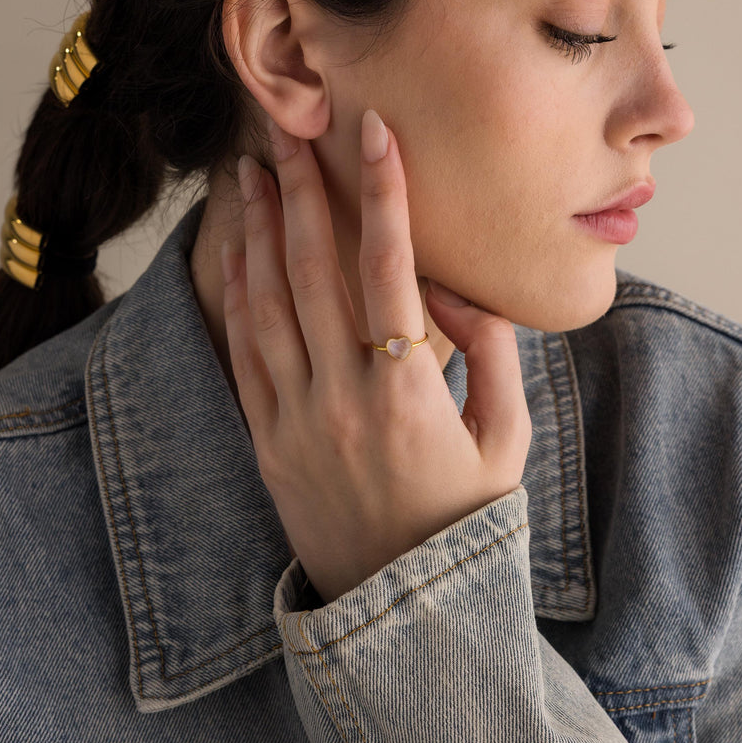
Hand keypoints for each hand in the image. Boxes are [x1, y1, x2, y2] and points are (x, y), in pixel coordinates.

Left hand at [221, 110, 530, 604]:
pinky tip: (234, 252)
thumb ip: (491, 352)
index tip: (373, 134)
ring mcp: (294, 419)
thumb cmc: (465, 520)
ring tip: (250, 173)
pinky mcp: (267, 439)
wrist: (402, 611)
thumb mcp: (506, 438)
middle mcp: (340, 396)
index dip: (382, 192)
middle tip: (290, 131)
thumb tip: (450, 285)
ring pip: (265, 301)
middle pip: (313, 267)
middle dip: (301, 189)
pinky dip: (236, 294)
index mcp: (407, 391)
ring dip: (257, 230)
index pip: (390, 265)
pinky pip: (244, 352)